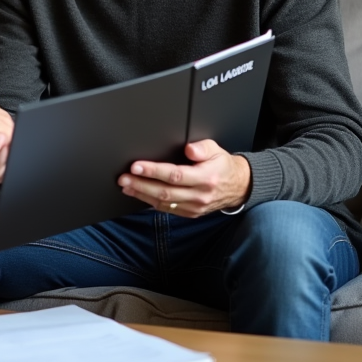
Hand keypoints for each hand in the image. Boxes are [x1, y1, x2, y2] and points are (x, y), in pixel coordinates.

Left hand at [117, 139, 251, 216]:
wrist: (238, 187)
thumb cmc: (222, 165)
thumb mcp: (216, 149)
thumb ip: (202, 148)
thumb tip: (189, 148)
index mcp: (206, 177)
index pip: (175, 175)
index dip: (153, 171)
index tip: (136, 166)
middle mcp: (199, 195)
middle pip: (165, 191)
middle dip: (141, 184)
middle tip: (123, 178)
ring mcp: (194, 207)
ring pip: (164, 203)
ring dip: (142, 194)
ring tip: (126, 186)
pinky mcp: (190, 213)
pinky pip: (168, 209)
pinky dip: (151, 203)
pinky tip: (139, 195)